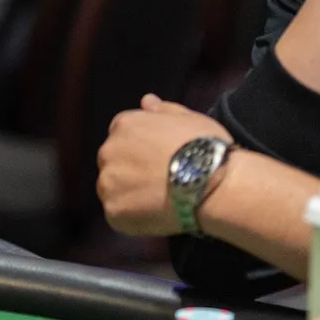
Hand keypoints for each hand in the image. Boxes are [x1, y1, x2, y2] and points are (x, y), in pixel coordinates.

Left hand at [97, 94, 232, 235]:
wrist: (211, 183)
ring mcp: (108, 181)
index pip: (122, 138)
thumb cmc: (206, 148)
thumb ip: (164, 110)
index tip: (159, 163)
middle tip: (160, 184)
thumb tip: (146, 101)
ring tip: (159, 202)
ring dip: (129, 195)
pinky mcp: (113, 209)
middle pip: (113, 162)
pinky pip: (118, 214)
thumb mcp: (190, 118)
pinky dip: (133, 218)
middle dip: (131, 172)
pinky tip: (156, 216)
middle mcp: (108, 150)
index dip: (141, 152)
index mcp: (124, 125)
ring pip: (112, 189)